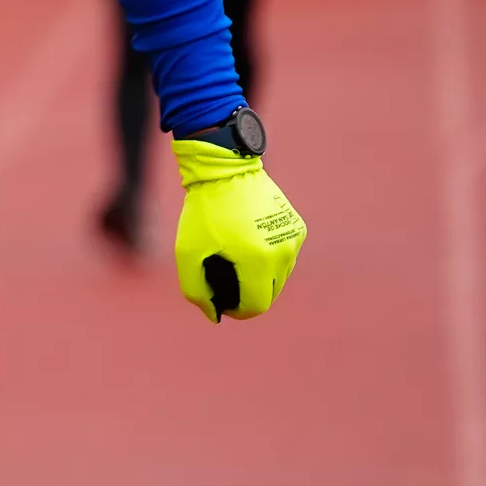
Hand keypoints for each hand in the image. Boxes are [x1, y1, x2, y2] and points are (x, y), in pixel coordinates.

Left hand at [170, 138, 306, 321]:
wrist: (226, 169)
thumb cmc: (204, 211)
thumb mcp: (188, 251)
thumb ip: (196, 289)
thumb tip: (214, 315)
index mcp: (259, 260)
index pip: (256, 306)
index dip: (237, 310)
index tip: (221, 301)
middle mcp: (283, 252)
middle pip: (270, 294)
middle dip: (247, 293)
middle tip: (223, 277)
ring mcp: (294, 239)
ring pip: (279, 276)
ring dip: (259, 276)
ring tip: (234, 257)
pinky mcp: (297, 228)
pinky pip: (284, 256)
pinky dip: (268, 257)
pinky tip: (248, 242)